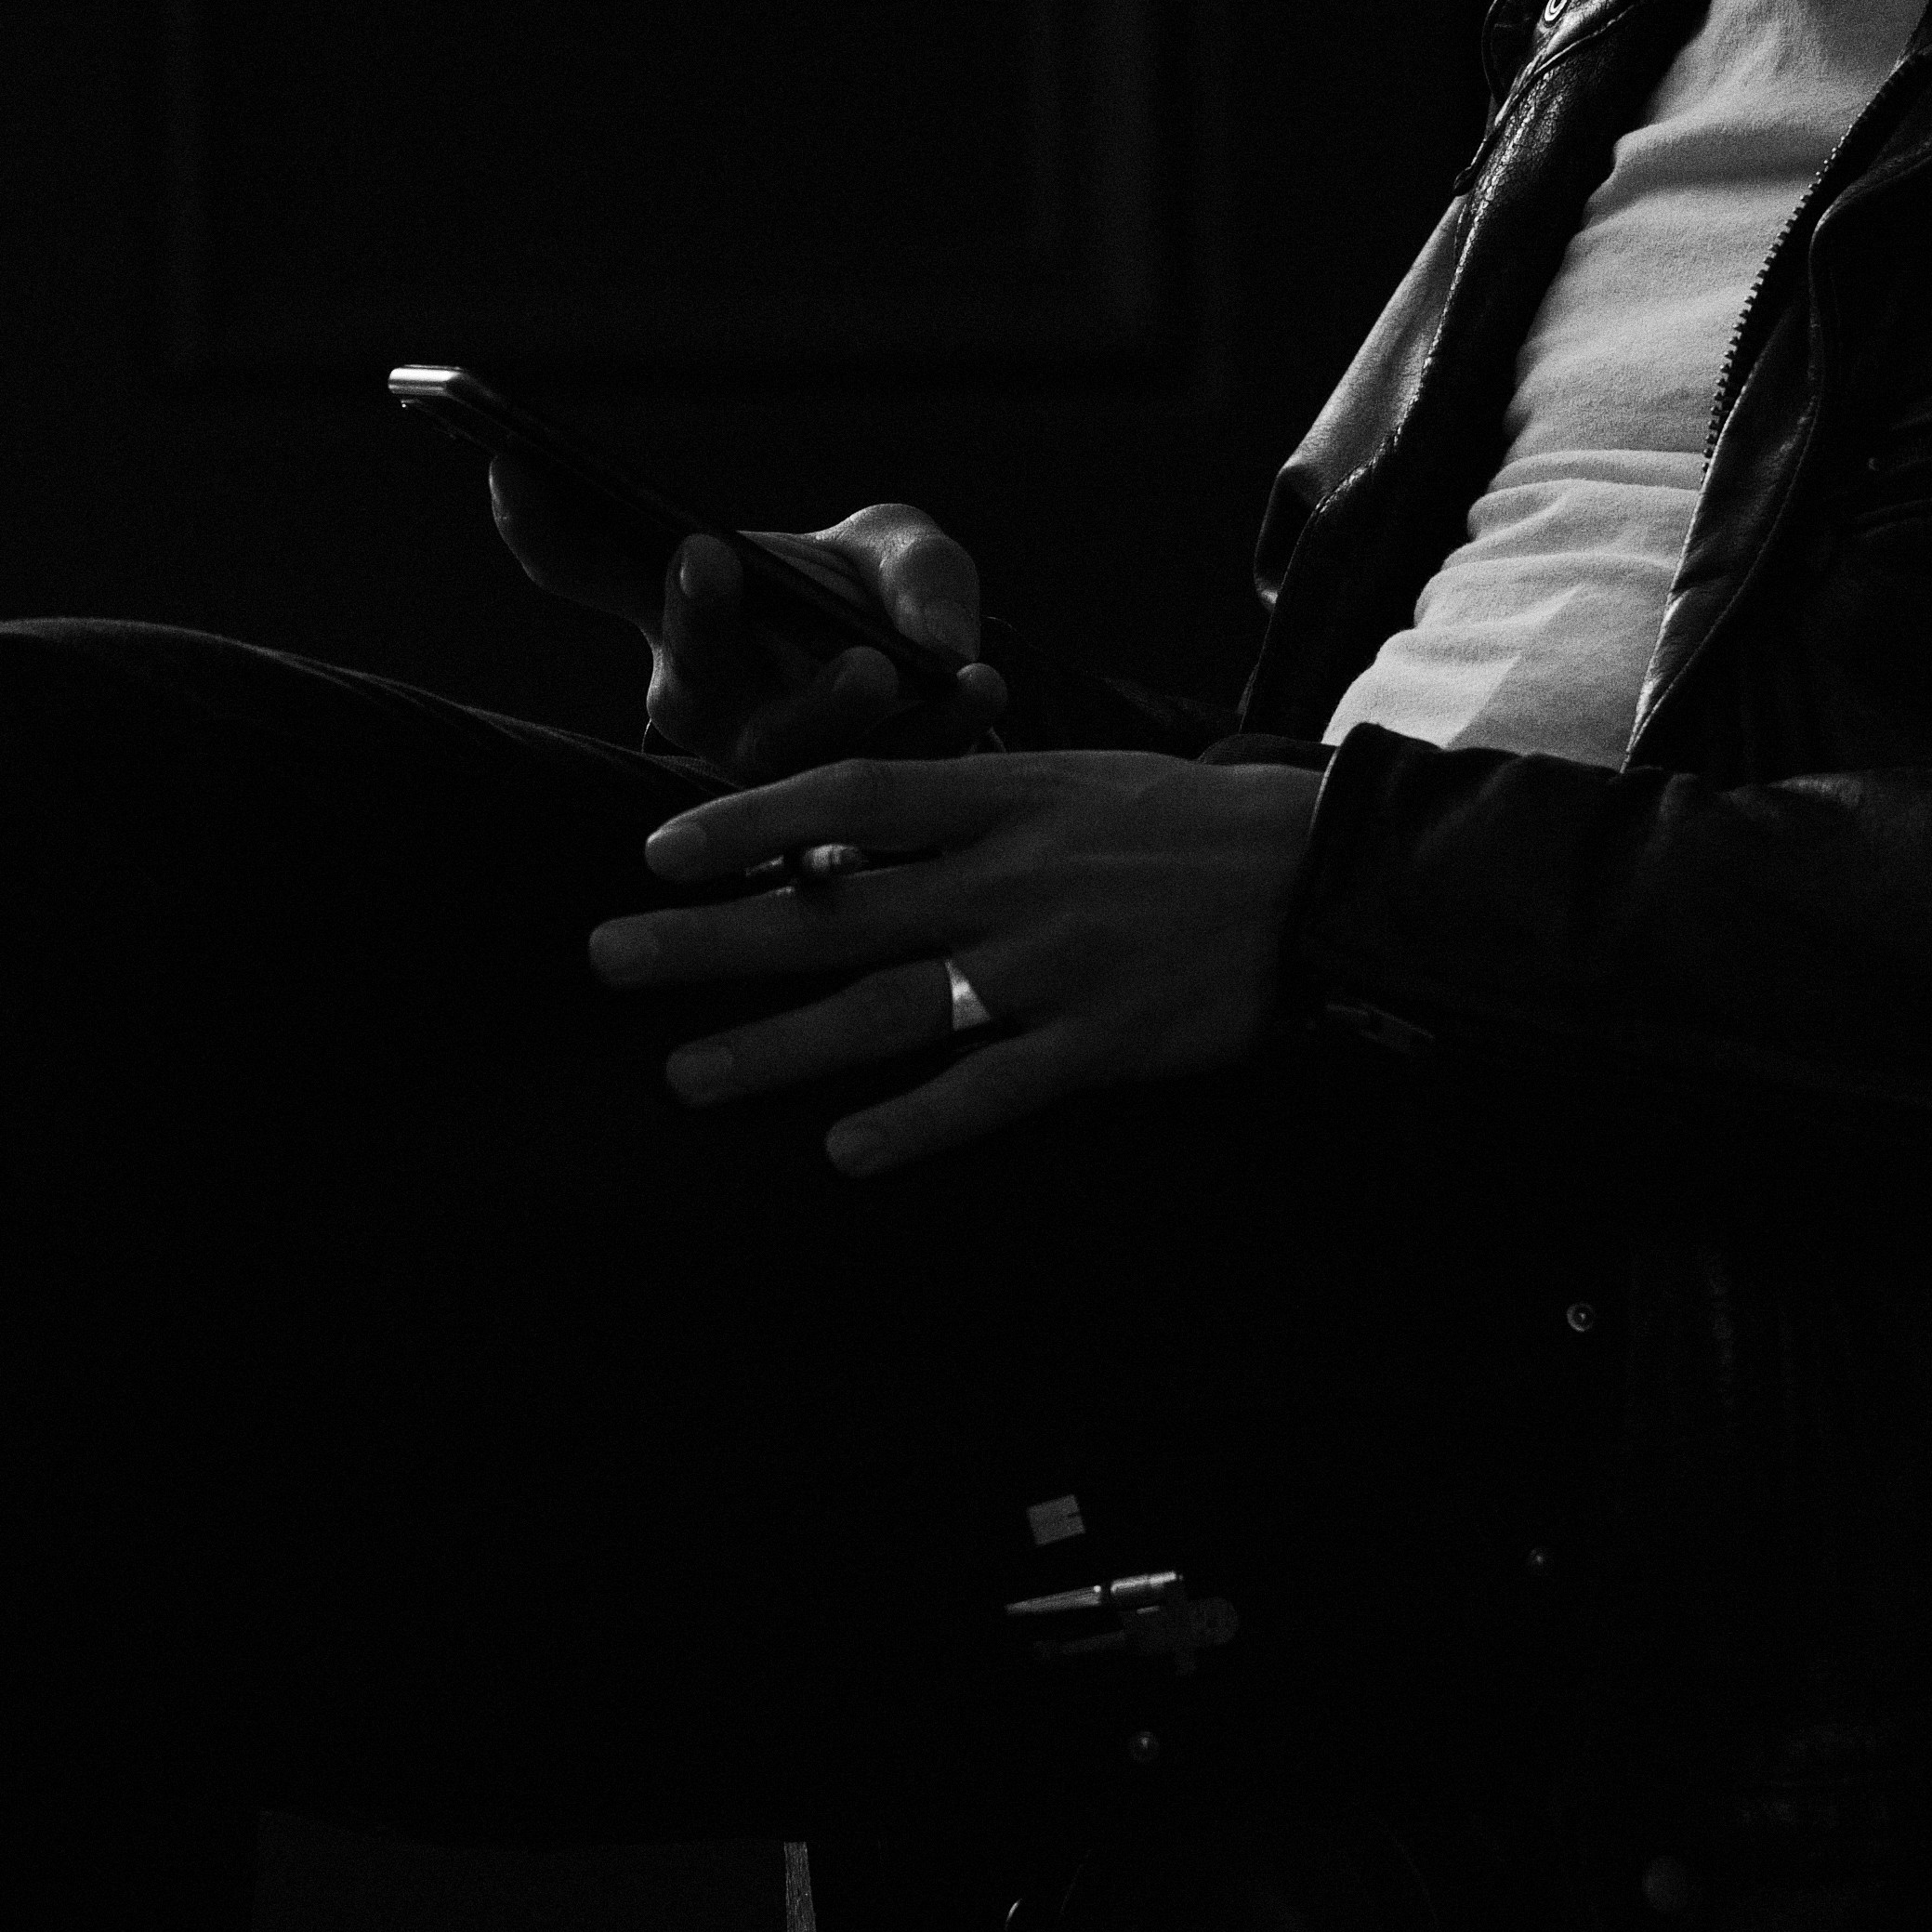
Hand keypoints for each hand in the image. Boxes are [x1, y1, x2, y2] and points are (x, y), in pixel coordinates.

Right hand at [491, 463, 1003, 775]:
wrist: (947, 706)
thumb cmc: (887, 606)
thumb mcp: (904, 554)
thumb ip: (914, 575)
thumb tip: (938, 651)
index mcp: (684, 613)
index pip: (588, 564)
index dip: (541, 521)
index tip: (514, 459)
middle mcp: (705, 698)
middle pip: (685, 670)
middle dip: (693, 614)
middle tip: (704, 552)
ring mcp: (767, 769)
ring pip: (781, 746)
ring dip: (824, 704)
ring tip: (874, 663)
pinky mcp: (841, 822)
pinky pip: (883, 779)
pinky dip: (939, 726)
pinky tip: (980, 685)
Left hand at [593, 745, 1324, 1174]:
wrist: (1321, 874)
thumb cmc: (1186, 824)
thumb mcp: (1072, 778)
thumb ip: (967, 804)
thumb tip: (845, 832)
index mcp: (1004, 799)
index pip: (851, 800)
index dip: (747, 818)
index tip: (655, 846)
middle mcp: (1011, 879)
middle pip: (836, 910)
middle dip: (713, 938)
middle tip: (609, 958)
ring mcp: (1052, 965)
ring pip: (891, 1008)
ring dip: (779, 1046)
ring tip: (686, 1075)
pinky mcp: (1100, 1042)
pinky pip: (992, 1090)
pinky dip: (918, 1121)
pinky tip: (844, 1153)